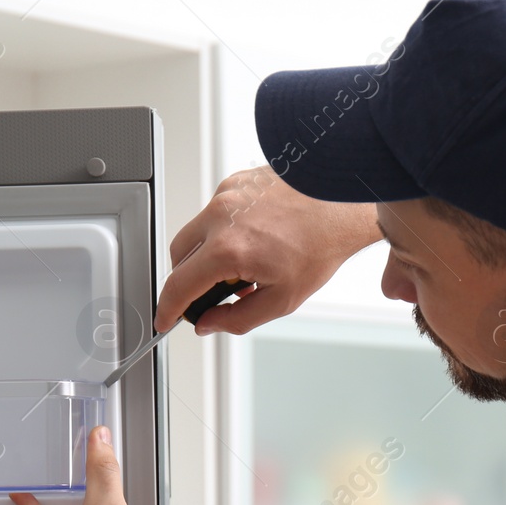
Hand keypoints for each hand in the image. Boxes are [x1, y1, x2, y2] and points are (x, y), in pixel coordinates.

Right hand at [155, 165, 381, 334]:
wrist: (341, 201)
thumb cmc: (320, 244)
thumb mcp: (282, 299)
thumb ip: (237, 318)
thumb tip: (209, 323)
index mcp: (228, 249)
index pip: (179, 285)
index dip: (168, 309)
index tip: (164, 319)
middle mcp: (220, 216)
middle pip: (179, 256)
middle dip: (188, 280)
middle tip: (211, 295)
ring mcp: (226, 194)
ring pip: (195, 232)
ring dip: (206, 254)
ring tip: (242, 268)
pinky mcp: (235, 181)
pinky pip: (214, 212)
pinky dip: (223, 231)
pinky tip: (253, 240)